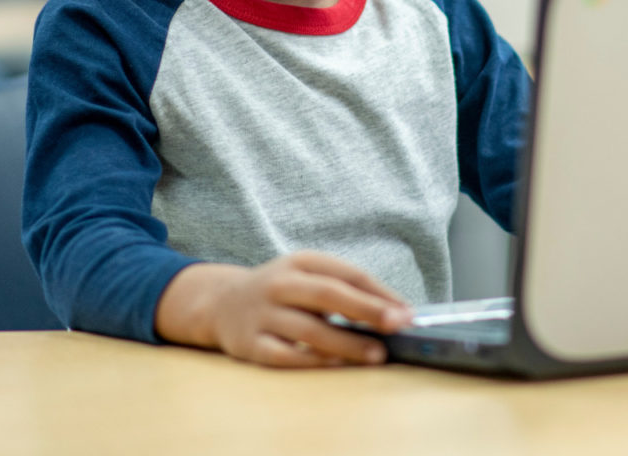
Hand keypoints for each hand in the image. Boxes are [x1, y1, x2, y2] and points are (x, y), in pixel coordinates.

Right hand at [157, 252, 413, 367]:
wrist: (221, 303)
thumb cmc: (281, 292)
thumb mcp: (307, 276)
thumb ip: (344, 290)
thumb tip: (394, 313)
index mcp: (300, 262)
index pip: (347, 274)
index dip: (380, 293)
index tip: (407, 312)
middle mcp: (279, 283)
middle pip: (329, 295)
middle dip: (367, 310)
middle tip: (398, 324)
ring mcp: (263, 314)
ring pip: (310, 330)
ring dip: (347, 343)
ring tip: (376, 354)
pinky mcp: (250, 343)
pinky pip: (286, 356)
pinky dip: (313, 362)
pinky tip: (337, 365)